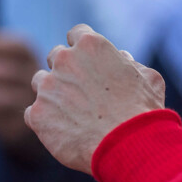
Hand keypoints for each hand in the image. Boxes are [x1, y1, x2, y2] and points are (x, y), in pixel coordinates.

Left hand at [24, 24, 165, 174]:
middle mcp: (64, 60)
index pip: (76, 34)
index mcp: (90, 45)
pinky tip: (64, 132)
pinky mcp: (36, 114)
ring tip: (72, 114)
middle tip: (81, 92)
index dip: (82, 50)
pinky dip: (44, 121)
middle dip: (65, 70)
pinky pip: (32, 113)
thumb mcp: (148, 78)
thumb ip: (130, 63)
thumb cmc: (142, 112)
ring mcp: (47, 87)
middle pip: (55, 56)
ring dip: (52, 93)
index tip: (88, 64)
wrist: (129, 146)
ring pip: (39, 82)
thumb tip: (121, 58)